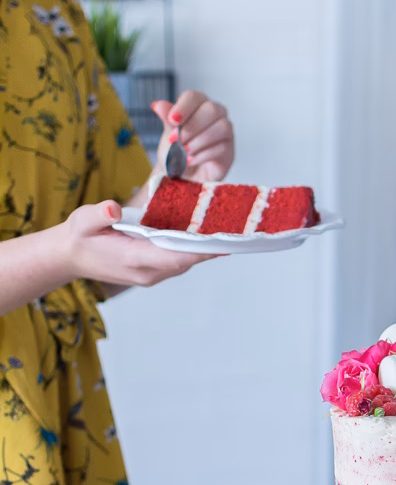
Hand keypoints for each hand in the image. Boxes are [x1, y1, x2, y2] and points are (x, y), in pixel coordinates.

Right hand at [60, 200, 214, 287]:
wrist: (70, 257)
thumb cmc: (79, 237)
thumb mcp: (82, 220)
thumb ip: (98, 214)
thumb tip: (113, 209)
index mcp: (134, 260)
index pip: (175, 257)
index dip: (200, 251)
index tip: (222, 243)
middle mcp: (147, 272)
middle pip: (186, 261)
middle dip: (209, 248)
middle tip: (236, 232)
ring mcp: (150, 275)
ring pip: (184, 263)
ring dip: (203, 250)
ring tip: (227, 231)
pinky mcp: (152, 271)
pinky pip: (177, 261)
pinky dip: (192, 250)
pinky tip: (205, 236)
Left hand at [152, 91, 233, 182]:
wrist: (182, 177)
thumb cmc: (176, 153)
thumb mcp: (168, 136)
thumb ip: (167, 121)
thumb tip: (158, 105)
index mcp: (197, 105)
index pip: (194, 97)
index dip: (184, 107)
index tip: (173, 120)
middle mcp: (215, 115)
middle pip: (211, 109)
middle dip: (192, 126)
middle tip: (176, 140)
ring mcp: (225, 132)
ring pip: (221, 127)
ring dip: (198, 141)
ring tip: (183, 152)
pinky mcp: (229, 151)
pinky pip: (222, 148)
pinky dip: (203, 155)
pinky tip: (191, 160)